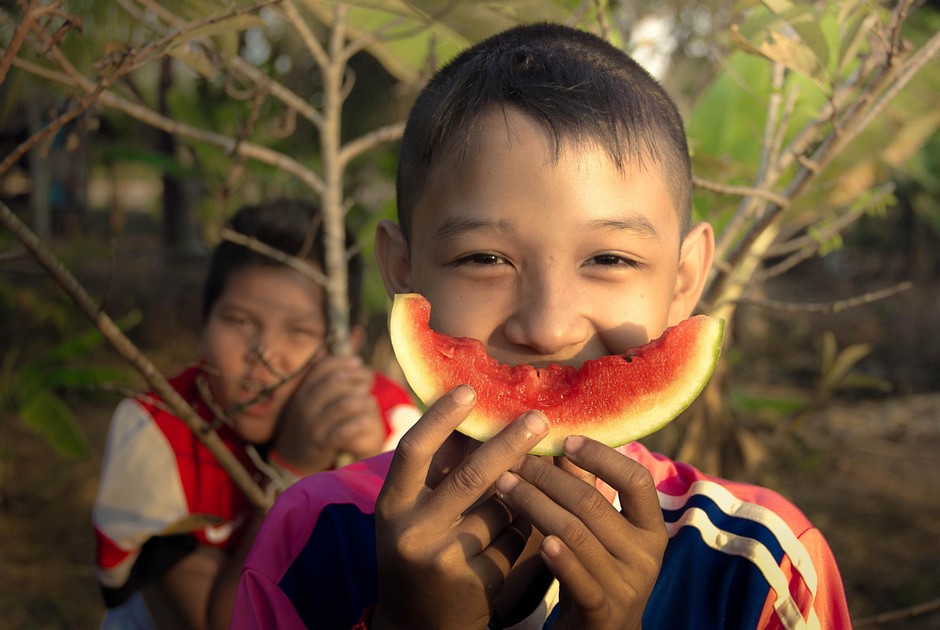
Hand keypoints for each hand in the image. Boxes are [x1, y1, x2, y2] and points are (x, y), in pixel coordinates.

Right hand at [274, 354, 384, 473]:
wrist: (292, 457)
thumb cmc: (309, 422)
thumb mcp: (309, 401)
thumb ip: (327, 383)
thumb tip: (355, 361)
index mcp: (302, 392)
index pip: (322, 368)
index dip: (342, 362)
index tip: (358, 362)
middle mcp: (305, 406)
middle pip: (335, 384)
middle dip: (356, 379)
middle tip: (369, 381)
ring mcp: (312, 425)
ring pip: (343, 406)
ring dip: (362, 401)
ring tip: (370, 400)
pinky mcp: (321, 444)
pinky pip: (344, 431)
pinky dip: (359, 424)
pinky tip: (368, 420)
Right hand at [371, 385, 550, 629]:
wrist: (417, 626)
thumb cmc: (419, 551)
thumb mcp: (413, 512)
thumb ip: (438, 470)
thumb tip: (474, 414)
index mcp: (391, 506)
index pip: (413, 451)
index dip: (440, 417)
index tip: (470, 389)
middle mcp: (412, 532)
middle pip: (471, 478)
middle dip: (509, 443)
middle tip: (540, 418)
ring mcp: (443, 560)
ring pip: (501, 509)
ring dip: (520, 496)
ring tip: (524, 491)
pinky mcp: (474, 583)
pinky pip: (515, 540)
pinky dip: (523, 530)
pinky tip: (520, 532)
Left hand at [494, 436, 666, 629]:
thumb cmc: (594, 571)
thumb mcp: (597, 531)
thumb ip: (584, 487)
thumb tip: (561, 436)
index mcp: (650, 528)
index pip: (637, 480)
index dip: (602, 456)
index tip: (566, 439)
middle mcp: (645, 555)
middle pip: (592, 504)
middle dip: (546, 477)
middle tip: (512, 460)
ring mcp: (627, 585)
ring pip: (576, 533)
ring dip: (535, 505)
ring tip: (504, 485)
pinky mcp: (604, 611)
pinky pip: (578, 577)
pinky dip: (558, 556)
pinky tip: (537, 540)